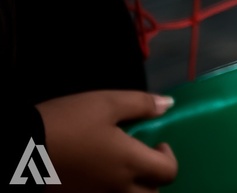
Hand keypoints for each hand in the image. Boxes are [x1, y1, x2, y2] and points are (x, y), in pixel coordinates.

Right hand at [35, 90, 177, 192]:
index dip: (169, 158)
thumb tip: (168, 105)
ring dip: (131, 190)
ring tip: (118, 170)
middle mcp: (116, 189)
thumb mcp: (106, 103)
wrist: (17, 149)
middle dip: (152, 180)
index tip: (157, 144)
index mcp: (129, 163)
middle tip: (140, 161)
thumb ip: (140, 105)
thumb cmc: (65, 123)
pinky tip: (95, 178)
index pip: (168, 172)